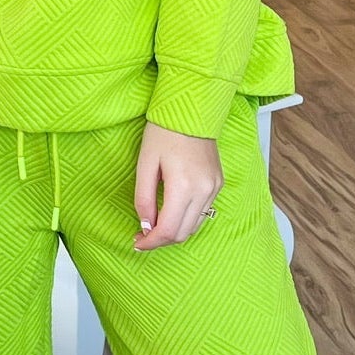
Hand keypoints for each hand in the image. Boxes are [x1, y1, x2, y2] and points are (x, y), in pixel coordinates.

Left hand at [133, 120, 222, 249]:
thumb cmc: (164, 132)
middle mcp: (204, 191)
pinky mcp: (218, 184)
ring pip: (194, 226)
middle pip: (182, 233)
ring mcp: (214, 188)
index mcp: (183, 186)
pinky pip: (202, 213)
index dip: (150, 242)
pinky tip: (170, 213)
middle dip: (161, 240)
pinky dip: (185, 219)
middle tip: (142, 237)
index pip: (168, 229)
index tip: (136, 243)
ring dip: (174, 232)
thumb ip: (143, 198)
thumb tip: (145, 225)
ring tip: (155, 226)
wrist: (192, 111)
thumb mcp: (145, 164)